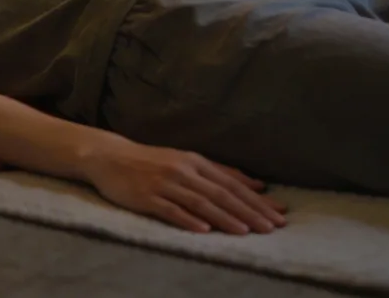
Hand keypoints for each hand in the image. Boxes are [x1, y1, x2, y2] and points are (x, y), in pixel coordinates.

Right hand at [82, 140, 287, 234]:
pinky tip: (203, 230)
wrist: (110, 157)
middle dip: (249, 211)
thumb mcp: (188, 161)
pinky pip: (170, 210)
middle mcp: (184, 171)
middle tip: (272, 227)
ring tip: (245, 232)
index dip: (257, 200)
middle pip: (221, 194)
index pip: (233, 184)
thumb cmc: (152, 161)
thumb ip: (221, 173)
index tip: (278, 214)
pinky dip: (187, 219)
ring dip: (224, 218)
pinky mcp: (147, 197)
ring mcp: (165, 184)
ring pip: (200, 202)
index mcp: (196, 162)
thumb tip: (256, 185)